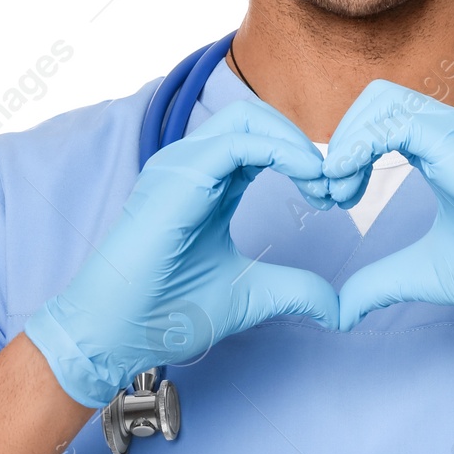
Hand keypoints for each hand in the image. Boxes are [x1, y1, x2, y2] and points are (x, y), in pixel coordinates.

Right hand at [25, 100, 340, 406]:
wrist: (114, 334)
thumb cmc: (165, 313)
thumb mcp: (250, 296)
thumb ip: (295, 290)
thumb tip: (339, 309)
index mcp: (207, 184)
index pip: (261, 142)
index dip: (304, 160)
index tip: (335, 198)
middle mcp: (191, 166)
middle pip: (257, 119)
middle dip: (304, 143)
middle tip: (334, 185)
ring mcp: (180, 166)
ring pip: (249, 119)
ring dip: (296, 143)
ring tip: (323, 183)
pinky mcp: (177, 177)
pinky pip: (237, 142)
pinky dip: (281, 151)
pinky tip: (309, 178)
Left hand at [323, 80, 453, 349]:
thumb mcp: (432, 273)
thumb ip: (384, 280)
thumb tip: (341, 308)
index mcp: (448, 151)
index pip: (382, 118)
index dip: (346, 149)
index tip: (333, 197)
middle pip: (376, 99)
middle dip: (339, 140)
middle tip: (330, 193)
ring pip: (384, 100)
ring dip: (346, 141)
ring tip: (338, 191)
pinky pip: (400, 122)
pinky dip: (361, 145)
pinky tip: (350, 183)